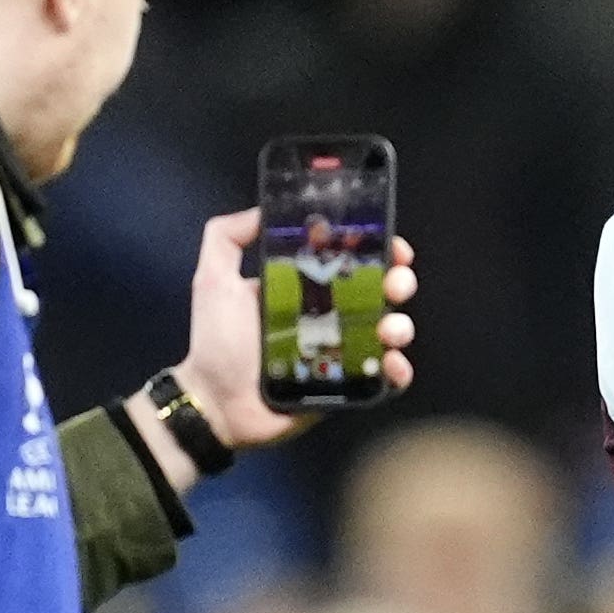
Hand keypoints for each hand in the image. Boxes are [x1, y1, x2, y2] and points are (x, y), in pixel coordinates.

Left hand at [134, 210, 418, 489]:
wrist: (217, 403)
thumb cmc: (216, 341)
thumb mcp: (213, 280)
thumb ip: (226, 238)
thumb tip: (263, 209)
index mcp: (306, 286)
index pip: (352, 259)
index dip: (378, 248)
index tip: (391, 245)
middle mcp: (330, 314)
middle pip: (381, 291)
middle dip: (398, 282)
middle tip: (394, 285)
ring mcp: (343, 350)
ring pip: (390, 331)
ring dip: (400, 325)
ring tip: (388, 330)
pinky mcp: (349, 386)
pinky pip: (385, 377)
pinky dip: (398, 371)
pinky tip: (391, 365)